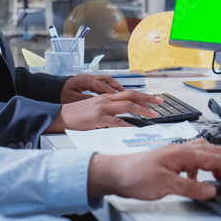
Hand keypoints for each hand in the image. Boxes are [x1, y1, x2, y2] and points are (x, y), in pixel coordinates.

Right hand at [45, 91, 160, 131]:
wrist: (60, 116)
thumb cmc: (77, 114)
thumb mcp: (95, 108)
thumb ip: (109, 109)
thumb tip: (123, 115)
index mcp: (106, 96)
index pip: (129, 93)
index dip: (144, 95)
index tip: (155, 99)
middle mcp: (106, 99)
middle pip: (132, 95)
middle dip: (148, 98)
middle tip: (160, 102)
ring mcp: (102, 108)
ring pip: (127, 105)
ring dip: (143, 109)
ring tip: (153, 114)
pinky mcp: (98, 118)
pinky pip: (116, 121)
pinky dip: (128, 124)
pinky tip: (135, 127)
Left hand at [60, 73, 123, 103]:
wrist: (50, 89)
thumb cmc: (60, 95)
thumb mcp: (74, 100)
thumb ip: (89, 100)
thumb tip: (102, 103)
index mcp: (85, 80)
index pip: (104, 87)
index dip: (113, 94)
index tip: (121, 100)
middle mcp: (88, 77)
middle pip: (108, 80)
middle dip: (118, 87)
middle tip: (126, 95)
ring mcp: (88, 78)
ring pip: (106, 80)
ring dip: (114, 86)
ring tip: (123, 94)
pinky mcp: (87, 81)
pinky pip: (101, 82)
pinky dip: (108, 87)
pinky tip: (112, 94)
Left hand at [87, 139, 220, 200]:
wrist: (115, 173)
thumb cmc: (135, 175)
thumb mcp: (166, 186)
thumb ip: (191, 188)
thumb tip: (212, 190)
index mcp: (183, 152)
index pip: (216, 159)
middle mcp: (182, 148)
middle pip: (214, 152)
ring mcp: (176, 153)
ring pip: (205, 153)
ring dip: (216, 165)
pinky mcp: (171, 159)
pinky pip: (193, 160)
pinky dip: (201, 169)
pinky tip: (196, 180)